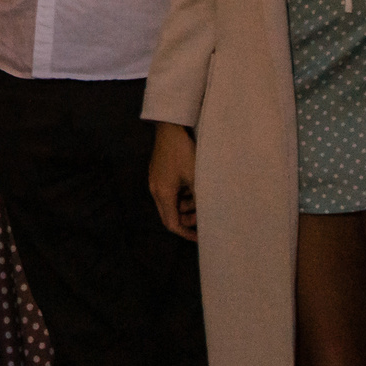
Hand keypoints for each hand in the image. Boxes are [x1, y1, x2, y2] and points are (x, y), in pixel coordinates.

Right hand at [149, 122, 197, 240]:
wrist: (169, 128)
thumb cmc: (183, 152)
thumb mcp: (195, 177)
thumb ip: (200, 198)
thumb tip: (209, 215)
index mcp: (163, 194)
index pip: (172, 224)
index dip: (186, 233)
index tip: (201, 237)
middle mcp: (156, 190)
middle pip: (170, 215)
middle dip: (187, 219)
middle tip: (204, 215)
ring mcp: (155, 181)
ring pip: (170, 203)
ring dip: (185, 206)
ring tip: (200, 199)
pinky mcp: (158, 173)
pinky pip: (169, 192)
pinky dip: (181, 195)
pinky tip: (193, 186)